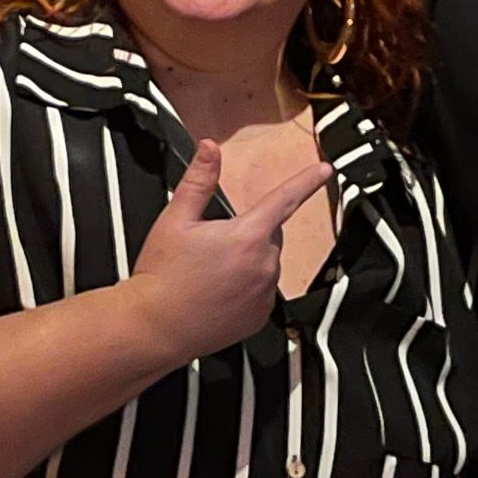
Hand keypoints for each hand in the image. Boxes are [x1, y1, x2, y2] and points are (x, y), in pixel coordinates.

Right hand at [128, 134, 333, 364]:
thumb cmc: (162, 276)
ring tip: (211, 273)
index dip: (307, 181)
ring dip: (248, 261)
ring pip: (266, 263)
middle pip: (269, 234)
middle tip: (211, 245)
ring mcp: (265, 294)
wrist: (154, 328)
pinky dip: (247, 287)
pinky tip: (219, 292)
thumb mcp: (175, 220)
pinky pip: (262, 291)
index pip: (286, 199)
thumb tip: (209, 149)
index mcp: (247, 236)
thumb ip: (198, 180)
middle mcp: (263, 265)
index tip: (323, 170)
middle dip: (248, 232)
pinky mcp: (260, 316)